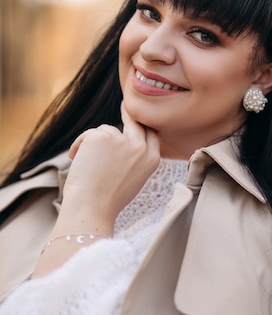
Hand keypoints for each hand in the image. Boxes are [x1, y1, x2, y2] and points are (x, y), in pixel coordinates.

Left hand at [59, 102, 159, 230]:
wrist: (91, 208)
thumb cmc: (108, 200)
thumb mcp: (133, 178)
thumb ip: (135, 158)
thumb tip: (124, 139)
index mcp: (152, 160)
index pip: (151, 134)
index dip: (143, 126)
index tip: (137, 119)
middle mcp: (141, 147)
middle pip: (135, 123)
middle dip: (129, 113)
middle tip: (123, 105)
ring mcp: (122, 140)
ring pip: (106, 130)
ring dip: (94, 143)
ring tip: (87, 165)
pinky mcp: (102, 136)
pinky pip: (89, 134)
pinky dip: (79, 145)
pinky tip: (76, 159)